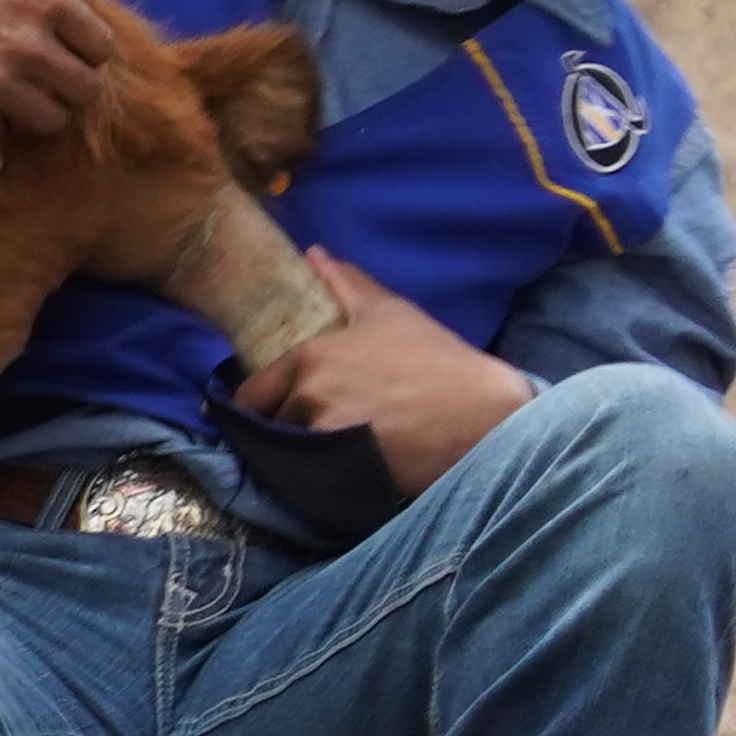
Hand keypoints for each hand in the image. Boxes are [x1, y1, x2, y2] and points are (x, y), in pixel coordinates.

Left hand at [234, 251, 534, 496]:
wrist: (481, 415)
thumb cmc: (435, 359)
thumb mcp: (389, 313)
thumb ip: (346, 284)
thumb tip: (315, 254)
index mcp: (310, 357)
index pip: (253, 394)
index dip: (263, 402)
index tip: (276, 407)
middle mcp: (308, 398)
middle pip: (272, 426)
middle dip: (287, 427)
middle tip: (317, 426)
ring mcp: (324, 439)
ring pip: (292, 455)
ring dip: (306, 453)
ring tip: (337, 448)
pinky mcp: (344, 475)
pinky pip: (312, 480)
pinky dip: (322, 476)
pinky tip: (345, 469)